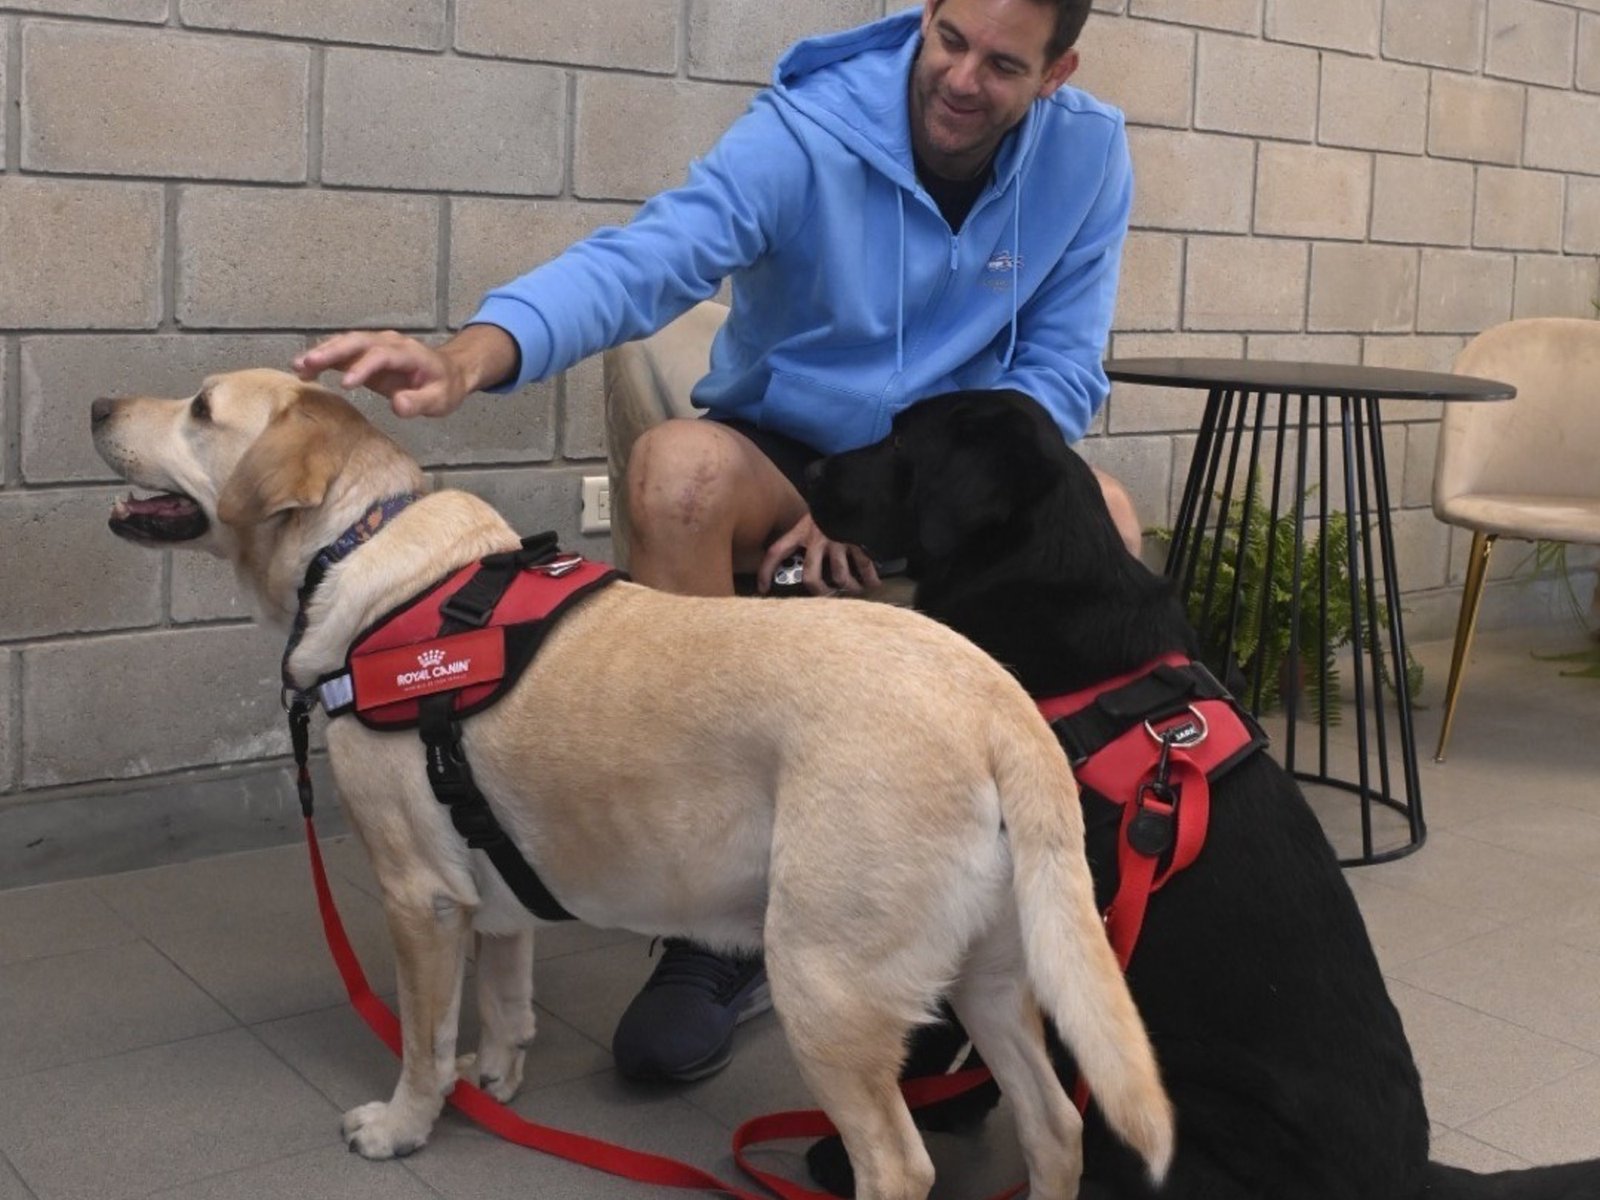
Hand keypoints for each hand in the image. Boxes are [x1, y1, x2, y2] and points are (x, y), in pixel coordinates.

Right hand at [293, 325, 516, 417]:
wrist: (448, 371)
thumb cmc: (444, 386)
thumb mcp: (440, 399)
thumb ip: (419, 402)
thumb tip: (398, 405)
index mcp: (409, 352)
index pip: (382, 355)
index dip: (363, 367)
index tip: (345, 385)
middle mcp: (389, 343)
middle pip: (357, 342)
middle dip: (331, 352)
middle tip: (307, 364)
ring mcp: (376, 346)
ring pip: (346, 343)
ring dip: (322, 353)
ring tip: (298, 367)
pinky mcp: (366, 355)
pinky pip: (343, 353)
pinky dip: (324, 359)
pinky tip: (305, 372)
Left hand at [758, 513, 880, 596]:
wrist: (851, 485)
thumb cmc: (829, 504)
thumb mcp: (810, 515)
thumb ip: (804, 532)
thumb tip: (800, 553)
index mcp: (801, 531)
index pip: (776, 551)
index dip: (766, 571)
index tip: (762, 587)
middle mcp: (817, 539)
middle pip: (811, 577)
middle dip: (819, 591)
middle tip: (826, 594)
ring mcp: (838, 542)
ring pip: (840, 576)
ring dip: (848, 587)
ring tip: (854, 589)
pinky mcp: (857, 541)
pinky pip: (864, 566)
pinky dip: (870, 578)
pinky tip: (873, 583)